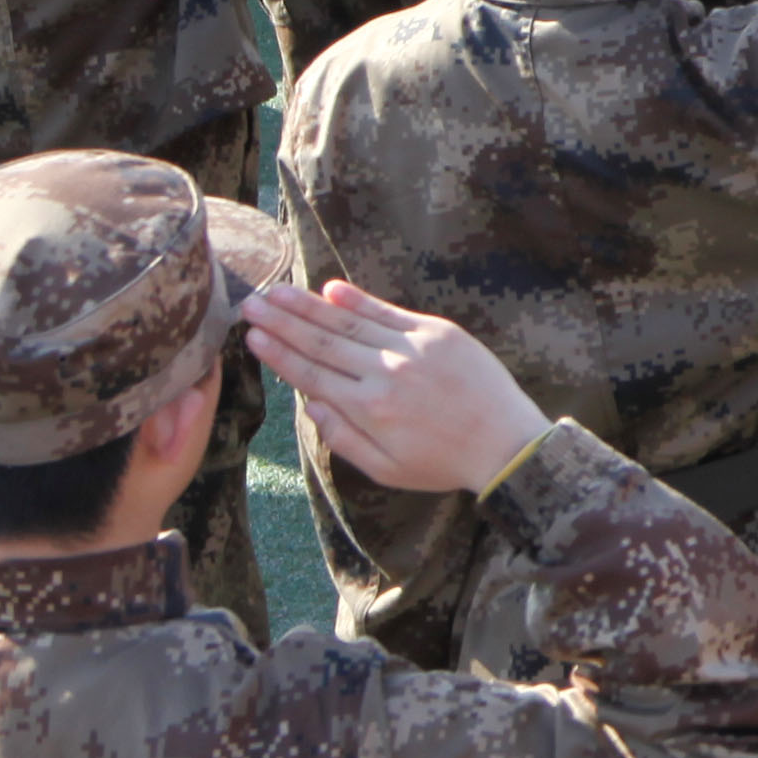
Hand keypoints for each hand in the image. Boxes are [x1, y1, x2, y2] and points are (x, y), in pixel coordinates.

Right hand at [242, 284, 552, 496]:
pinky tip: (331, 288)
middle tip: (250, 303)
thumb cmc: (442, 462)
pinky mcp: (439, 332)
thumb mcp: (384, 469)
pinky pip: (390, 312)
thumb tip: (309, 404)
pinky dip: (359, 299)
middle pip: (322, 342)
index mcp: (369, 409)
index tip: (251, 337)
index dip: (278, 355)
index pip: (311, 374)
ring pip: (350, 322)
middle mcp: (386, 373)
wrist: (507, 442)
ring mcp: (413, 348)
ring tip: (278, 292)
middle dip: (282, 322)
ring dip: (309, 306)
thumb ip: (341, 437)